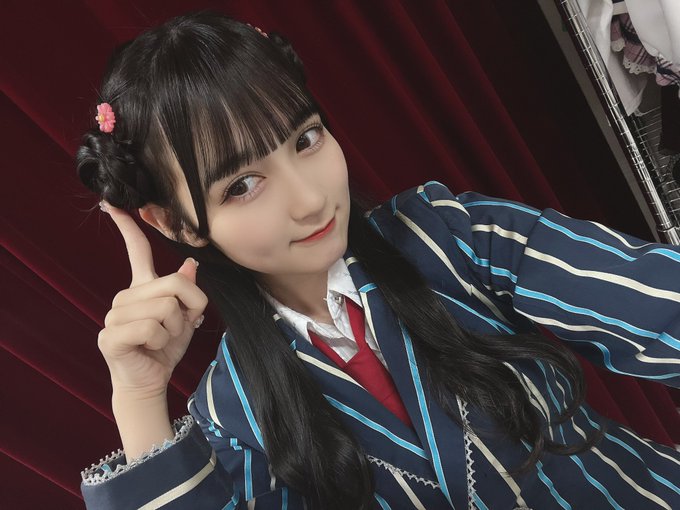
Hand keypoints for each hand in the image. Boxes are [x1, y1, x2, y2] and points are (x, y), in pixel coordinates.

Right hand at [97, 201, 207, 399]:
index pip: (136, 251)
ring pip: (165, 308)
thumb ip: (186, 292)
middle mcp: (125, 296)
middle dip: (188, 310)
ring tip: (161, 339)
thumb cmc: (165, 348)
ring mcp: (115, 315)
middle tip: (178, 327)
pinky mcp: (111, 335)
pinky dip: (162, 340)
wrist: (150, 380)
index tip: (113, 205)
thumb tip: (191, 264)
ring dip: (175, 329)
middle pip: (174, 285)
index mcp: (142, 288)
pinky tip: (150, 347)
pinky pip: (152, 327)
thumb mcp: (185, 317)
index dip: (127, 227)